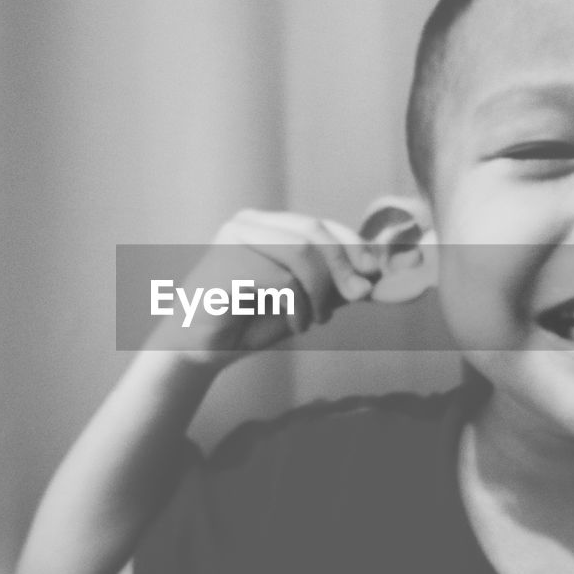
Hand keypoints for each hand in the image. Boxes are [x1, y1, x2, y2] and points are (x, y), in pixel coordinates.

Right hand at [146, 210, 378, 364]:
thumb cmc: (247, 323)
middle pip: (314, 232)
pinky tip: (291, 326)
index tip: (375, 271)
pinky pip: (285, 282)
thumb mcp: (302, 301)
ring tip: (313, 321)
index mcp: (264, 224)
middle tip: (360, 296)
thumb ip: (333, 284)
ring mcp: (234, 240)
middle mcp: (248, 223)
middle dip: (345, 266)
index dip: (353, 244)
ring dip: (320, 293)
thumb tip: (378, 275)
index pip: (319, 224)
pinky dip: (298, 310)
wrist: (196, 350)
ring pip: (303, 253)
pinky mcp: (229, 264)